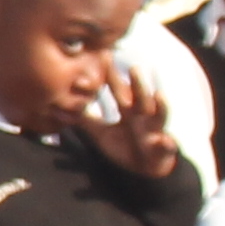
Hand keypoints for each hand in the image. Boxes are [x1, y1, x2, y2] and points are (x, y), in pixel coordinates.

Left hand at [80, 64, 186, 180]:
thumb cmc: (123, 145)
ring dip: (159, 106)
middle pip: (140, 97)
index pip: (119, 90)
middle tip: (133, 68)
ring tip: (158, 95)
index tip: (104, 57)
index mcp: (128, 110)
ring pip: (159, 115)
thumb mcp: (101, 132)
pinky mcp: (162, 148)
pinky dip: (166, 144)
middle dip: (137, 85)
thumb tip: (59, 110)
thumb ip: (85, 120)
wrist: (142, 168)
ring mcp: (154, 130)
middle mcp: (143, 116)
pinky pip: (166, 146)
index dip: (112, 76)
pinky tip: (163, 141)